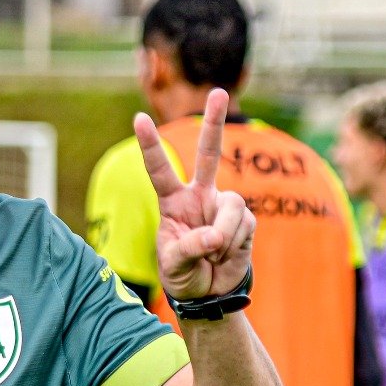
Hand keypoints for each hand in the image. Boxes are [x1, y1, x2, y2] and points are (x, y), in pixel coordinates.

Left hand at [135, 88, 254, 300]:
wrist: (210, 293)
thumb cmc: (183, 274)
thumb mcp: (173, 265)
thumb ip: (188, 248)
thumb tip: (213, 235)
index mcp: (173, 201)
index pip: (159, 170)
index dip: (151, 145)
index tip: (139, 118)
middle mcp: (200, 196)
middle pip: (208, 153)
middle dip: (214, 123)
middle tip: (219, 91)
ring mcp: (224, 205)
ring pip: (231, 206)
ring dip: (222, 235)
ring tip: (213, 254)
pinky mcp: (246, 220)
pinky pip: (244, 225)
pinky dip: (234, 244)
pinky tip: (226, 254)